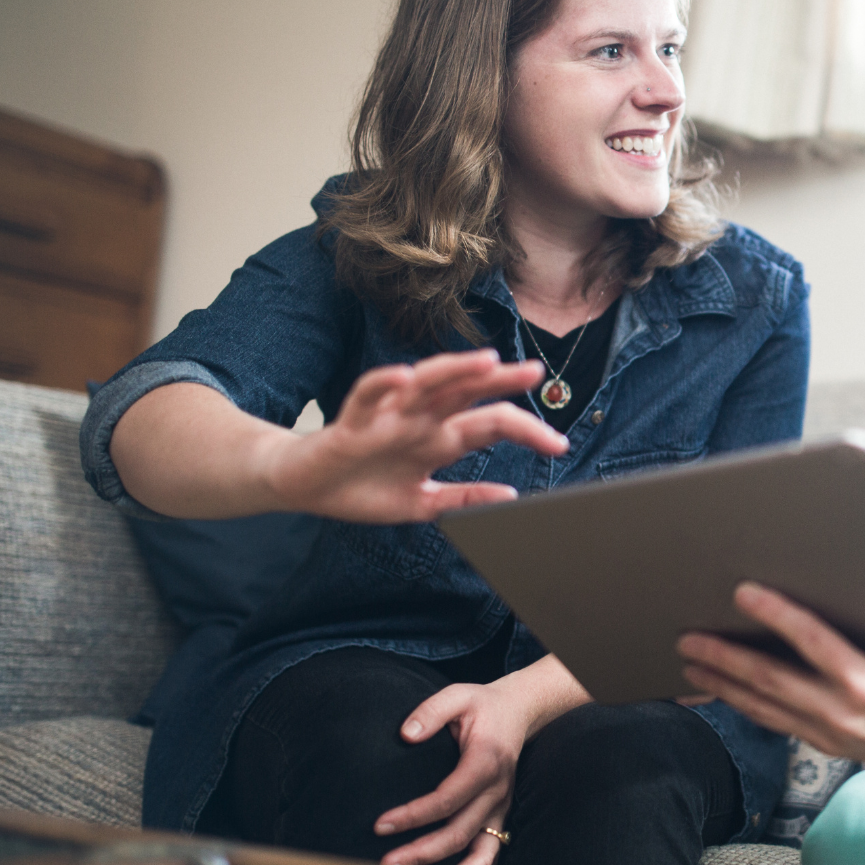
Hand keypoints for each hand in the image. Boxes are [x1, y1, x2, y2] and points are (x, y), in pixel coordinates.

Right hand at [263, 349, 566, 523]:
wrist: (305, 489)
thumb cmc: (362, 489)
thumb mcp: (422, 503)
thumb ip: (464, 498)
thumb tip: (510, 497)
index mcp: (439, 438)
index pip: (491, 425)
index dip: (526, 430)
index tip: (559, 444)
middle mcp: (420, 419)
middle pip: (467, 392)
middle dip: (501, 381)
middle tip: (536, 372)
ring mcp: (388, 416)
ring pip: (425, 382)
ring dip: (453, 369)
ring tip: (484, 361)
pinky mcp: (352, 421)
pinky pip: (368, 394)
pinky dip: (384, 383)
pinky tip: (403, 376)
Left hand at [374, 655, 590, 864]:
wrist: (520, 710)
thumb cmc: (483, 704)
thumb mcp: (458, 694)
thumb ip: (431, 711)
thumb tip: (405, 735)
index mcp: (486, 761)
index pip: (448, 798)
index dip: (415, 815)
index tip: (382, 824)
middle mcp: (498, 789)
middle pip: (460, 831)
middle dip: (422, 851)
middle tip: (387, 863)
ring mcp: (502, 804)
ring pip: (479, 849)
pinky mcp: (500, 813)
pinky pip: (491, 850)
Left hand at [677, 582, 864, 794]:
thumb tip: (841, 579)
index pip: (814, 642)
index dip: (777, 613)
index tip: (744, 590)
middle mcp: (845, 716)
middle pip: (771, 681)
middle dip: (724, 656)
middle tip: (687, 635)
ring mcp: (832, 736)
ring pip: (764, 707)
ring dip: (722, 684)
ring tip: (690, 663)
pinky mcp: (827, 747)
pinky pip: (776, 722)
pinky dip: (745, 704)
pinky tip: (724, 690)